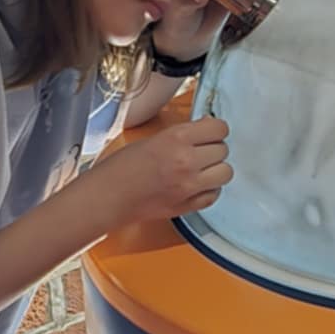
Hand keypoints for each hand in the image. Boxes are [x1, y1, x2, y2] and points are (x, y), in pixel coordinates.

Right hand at [90, 118, 232, 224]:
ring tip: (201, 169)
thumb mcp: (154, 139)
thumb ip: (182, 135)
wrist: (108, 196)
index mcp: (177, 138)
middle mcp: (187, 161)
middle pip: (223, 150)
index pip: (219, 128)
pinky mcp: (188, 205)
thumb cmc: (122, 166)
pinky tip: (195, 186)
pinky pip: (215, 195)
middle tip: (201, 151)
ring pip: (226, 173)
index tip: (210, 132)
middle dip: (214, 149)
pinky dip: (209, 190)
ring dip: (216, 170)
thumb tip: (206, 129)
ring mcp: (189, 186)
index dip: (215, 130)